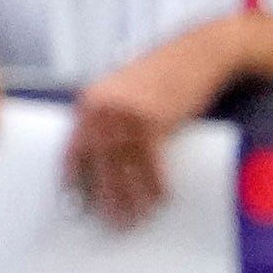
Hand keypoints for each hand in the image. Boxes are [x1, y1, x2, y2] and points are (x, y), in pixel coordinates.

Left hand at [64, 24, 237, 228]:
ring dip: (130, 198)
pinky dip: (156, 185)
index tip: (77, 203)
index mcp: (91, 101)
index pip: (73, 150)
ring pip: (123, 170)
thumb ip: (108, 115)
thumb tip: (103, 153)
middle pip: (98, 165)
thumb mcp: (124, 87)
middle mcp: (103, 110)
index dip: (74, 180)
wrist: (198, 53)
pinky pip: (151, 165)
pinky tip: (161, 198)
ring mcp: (127, 116)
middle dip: (104, 197)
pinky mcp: (153, 122)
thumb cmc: (166, 70)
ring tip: (135, 217)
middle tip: (111, 219)